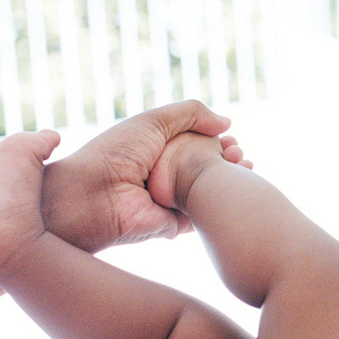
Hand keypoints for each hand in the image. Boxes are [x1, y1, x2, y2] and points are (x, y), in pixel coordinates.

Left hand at [40, 101, 242, 252]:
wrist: (94, 195)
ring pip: (212, 190)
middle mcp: (167, 175)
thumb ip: (191, 114)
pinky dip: (223, 202)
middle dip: (229, 157)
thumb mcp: (154, 121)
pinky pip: (205, 214)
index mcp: (159, 149)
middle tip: (238, 152)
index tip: (231, 138)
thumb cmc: (115, 154)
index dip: (218, 139)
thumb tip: (227, 122)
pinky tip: (237, 188)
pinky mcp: (176, 224)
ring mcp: (172, 201)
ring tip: (243, 165)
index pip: (198, 143)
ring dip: (232, 177)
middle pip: (209, 165)